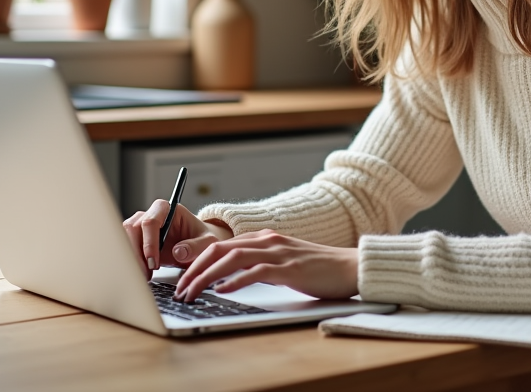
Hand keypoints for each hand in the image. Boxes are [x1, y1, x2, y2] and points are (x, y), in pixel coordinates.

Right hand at [122, 202, 232, 278]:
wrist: (196, 247)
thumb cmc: (201, 239)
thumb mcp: (207, 243)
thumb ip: (196, 246)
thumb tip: (178, 251)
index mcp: (167, 209)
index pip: (150, 221)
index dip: (149, 242)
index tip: (154, 263)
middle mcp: (150, 215)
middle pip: (132, 229)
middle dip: (137, 254)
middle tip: (146, 275)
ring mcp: (140, 227)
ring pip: (124, 238)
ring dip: (131, 259)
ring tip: (144, 276)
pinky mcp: (135, 241)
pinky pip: (124, 248)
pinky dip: (129, 262)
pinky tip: (139, 274)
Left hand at [174, 229, 358, 301]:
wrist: (350, 267)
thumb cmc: (318, 268)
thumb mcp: (282, 262)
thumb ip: (259, 265)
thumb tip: (230, 280)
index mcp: (264, 238)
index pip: (220, 245)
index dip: (197, 261)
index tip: (182, 278)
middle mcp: (267, 241)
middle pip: (220, 249)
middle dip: (194, 269)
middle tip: (180, 289)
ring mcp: (279, 252)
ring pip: (232, 259)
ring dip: (207, 277)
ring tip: (193, 292)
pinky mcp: (290, 268)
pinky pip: (257, 272)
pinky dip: (236, 281)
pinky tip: (222, 291)